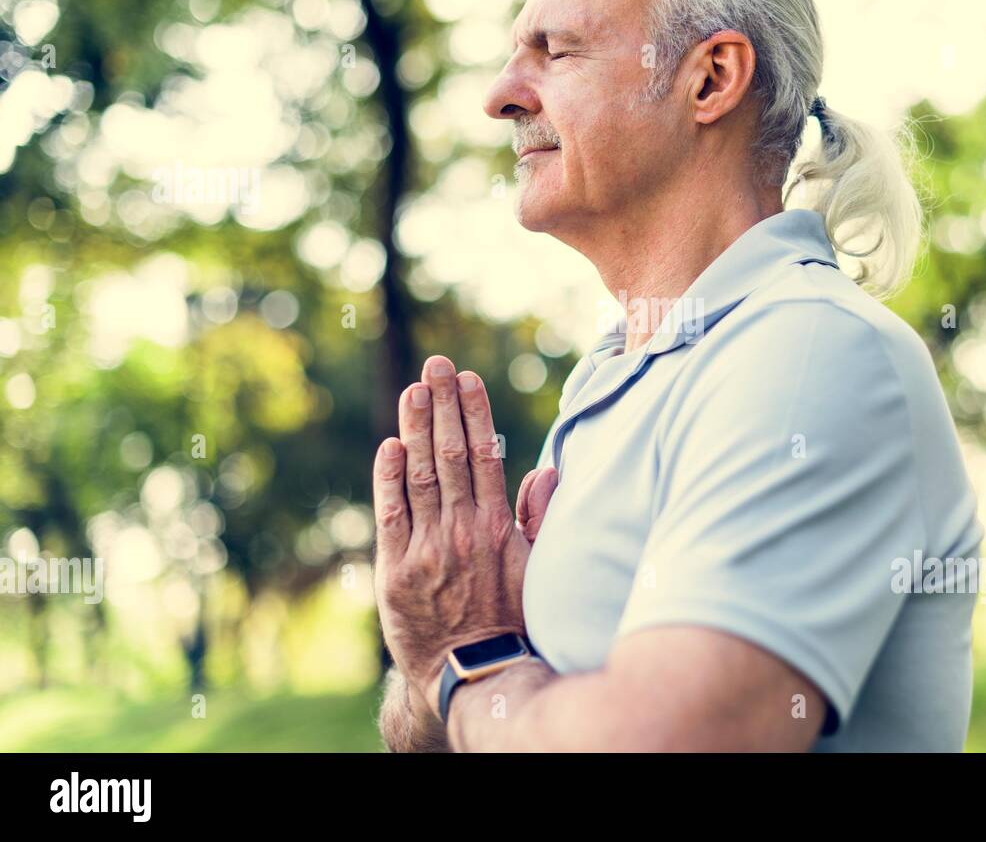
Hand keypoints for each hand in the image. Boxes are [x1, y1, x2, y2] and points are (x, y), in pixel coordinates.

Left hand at [372, 355, 557, 721]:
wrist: (471, 671)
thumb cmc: (509, 616)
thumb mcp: (535, 568)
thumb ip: (535, 517)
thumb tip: (545, 471)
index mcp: (497, 527)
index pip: (484, 455)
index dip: (474, 413)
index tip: (467, 379)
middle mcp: (462, 531)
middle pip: (450, 454)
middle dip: (442, 405)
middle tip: (434, 366)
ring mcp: (427, 548)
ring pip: (420, 475)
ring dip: (415, 428)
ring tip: (412, 390)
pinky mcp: (395, 569)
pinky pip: (390, 513)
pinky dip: (388, 477)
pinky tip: (389, 444)